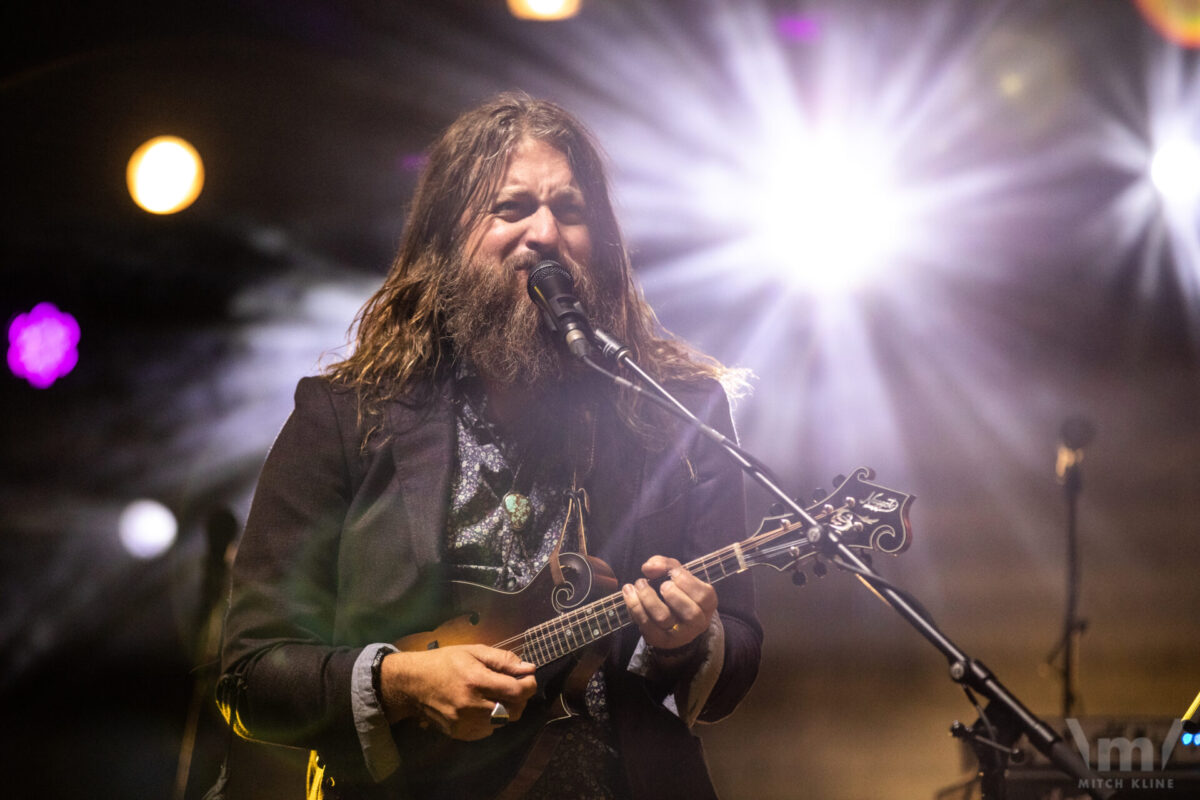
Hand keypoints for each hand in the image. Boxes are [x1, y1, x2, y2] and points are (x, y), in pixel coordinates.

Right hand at [380, 645, 536, 739]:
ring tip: (496, 695)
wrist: (412, 684)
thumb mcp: (473, 651)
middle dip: (520, 698)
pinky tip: (483, 706)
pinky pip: (488, 731)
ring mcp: (466, 723)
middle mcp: (473, 705)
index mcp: (477, 680)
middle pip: (514, 710)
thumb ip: (503, 660)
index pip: (516, 691)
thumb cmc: (444, 662)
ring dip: (507, 709)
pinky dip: (492, 720)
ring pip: (503, 722)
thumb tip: (528, 668)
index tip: (528, 678)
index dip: (529, 684)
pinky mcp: (460, 734)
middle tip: (513, 685)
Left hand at [621, 556, 716, 649]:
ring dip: (648, 597)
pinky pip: (646, 625)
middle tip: (661, 584)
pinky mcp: (660, 640)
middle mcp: (697, 623)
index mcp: (707, 605)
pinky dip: (635, 606)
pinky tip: (629, 593)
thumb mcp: (677, 575)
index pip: (704, 596)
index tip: (673, 573)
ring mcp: (678, 635)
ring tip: (640, 584)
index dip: (687, 582)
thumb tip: (649, 568)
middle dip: (672, 593)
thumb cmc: (677, 592)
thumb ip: (666, 565)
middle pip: (690, 612)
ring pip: (664, 618)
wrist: (671, 622)